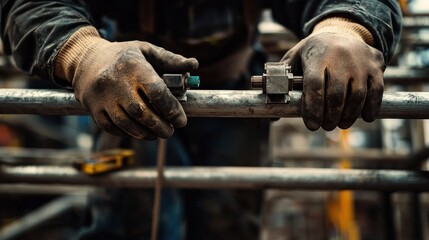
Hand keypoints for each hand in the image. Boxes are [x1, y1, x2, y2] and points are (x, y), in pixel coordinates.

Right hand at [55, 27, 197, 139]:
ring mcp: (102, 97)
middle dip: (161, 126)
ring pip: (127, 124)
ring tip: (158, 134)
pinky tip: (140, 132)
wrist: (85, 60)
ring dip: (146, 134)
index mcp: (132, 65)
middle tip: (171, 131)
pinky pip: (113, 128)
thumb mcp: (146, 50)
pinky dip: (129, 134)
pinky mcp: (93, 109)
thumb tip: (194, 64)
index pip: (156, 91)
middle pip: (142, 112)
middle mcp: (115, 82)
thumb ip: (170, 59)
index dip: (171, 109)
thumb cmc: (123, 56)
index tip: (181, 120)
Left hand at [282, 32, 384, 130]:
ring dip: (349, 116)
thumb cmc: (314, 52)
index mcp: (317, 56)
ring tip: (341, 124)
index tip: (312, 125)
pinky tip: (364, 117)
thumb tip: (272, 116)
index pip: (314, 86)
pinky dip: (371, 107)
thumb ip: (282, 85)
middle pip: (336, 94)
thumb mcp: (294, 60)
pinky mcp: (376, 65)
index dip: (313, 108)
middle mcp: (340, 57)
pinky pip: (377, 90)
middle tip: (325, 126)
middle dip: (330, 116)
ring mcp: (360, 61)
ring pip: (357, 95)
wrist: (342, 31)